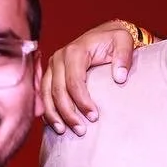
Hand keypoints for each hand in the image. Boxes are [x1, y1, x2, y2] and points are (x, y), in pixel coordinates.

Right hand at [41, 20, 137, 134]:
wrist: (103, 35)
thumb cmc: (113, 39)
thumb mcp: (124, 41)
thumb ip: (124, 57)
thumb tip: (119, 77)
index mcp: (75, 51)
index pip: (74, 81)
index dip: (82, 101)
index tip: (94, 116)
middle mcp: (59, 58)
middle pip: (57, 90)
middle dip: (68, 113)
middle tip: (81, 130)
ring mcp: (52, 67)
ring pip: (46, 94)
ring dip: (53, 115)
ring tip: (63, 131)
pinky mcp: (50, 74)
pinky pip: (43, 95)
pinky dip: (47, 110)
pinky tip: (54, 123)